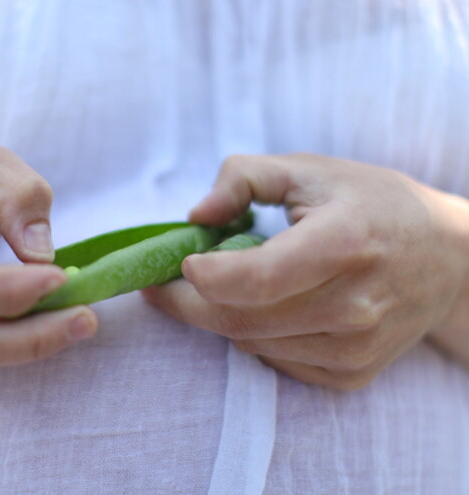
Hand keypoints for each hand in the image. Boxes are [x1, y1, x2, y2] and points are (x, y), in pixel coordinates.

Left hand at [143, 154, 467, 389]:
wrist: (446, 258)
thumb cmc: (369, 204)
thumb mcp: (309, 170)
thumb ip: (243, 177)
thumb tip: (196, 216)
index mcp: (345, 243)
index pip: (256, 279)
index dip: (204, 276)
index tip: (181, 263)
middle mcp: (355, 306)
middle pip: (240, 320)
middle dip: (188, 304)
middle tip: (163, 286)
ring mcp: (356, 348)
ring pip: (251, 344)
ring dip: (220, 317)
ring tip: (222, 287)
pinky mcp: (353, 373)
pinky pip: (275, 361)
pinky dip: (254, 335)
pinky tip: (266, 308)